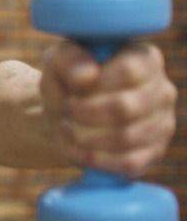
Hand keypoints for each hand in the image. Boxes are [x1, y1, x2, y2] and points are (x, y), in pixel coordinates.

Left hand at [40, 40, 177, 174]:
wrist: (65, 118)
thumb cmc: (66, 83)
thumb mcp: (57, 62)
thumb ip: (69, 60)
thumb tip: (86, 76)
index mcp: (145, 58)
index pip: (129, 71)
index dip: (95, 84)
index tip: (74, 89)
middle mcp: (162, 90)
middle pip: (126, 107)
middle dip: (84, 112)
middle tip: (67, 110)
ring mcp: (162, 123)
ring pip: (127, 137)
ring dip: (86, 136)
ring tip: (68, 128)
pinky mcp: (153, 152)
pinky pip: (129, 162)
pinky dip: (96, 158)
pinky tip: (79, 149)